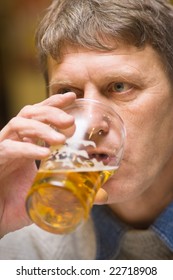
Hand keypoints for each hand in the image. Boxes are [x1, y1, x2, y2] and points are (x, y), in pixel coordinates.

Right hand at [0, 92, 75, 236]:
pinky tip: (43, 153)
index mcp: (27, 143)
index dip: (54, 104)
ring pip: (18, 124)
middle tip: (70, 120)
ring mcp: (3, 150)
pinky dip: (27, 148)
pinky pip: (9, 148)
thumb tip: (102, 194)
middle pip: (30, 113)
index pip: (39, 116)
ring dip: (41, 127)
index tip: (72, 98)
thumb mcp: (50, 195)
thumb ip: (74, 192)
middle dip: (51, 112)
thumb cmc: (18, 205)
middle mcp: (14, 141)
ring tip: (60, 139)